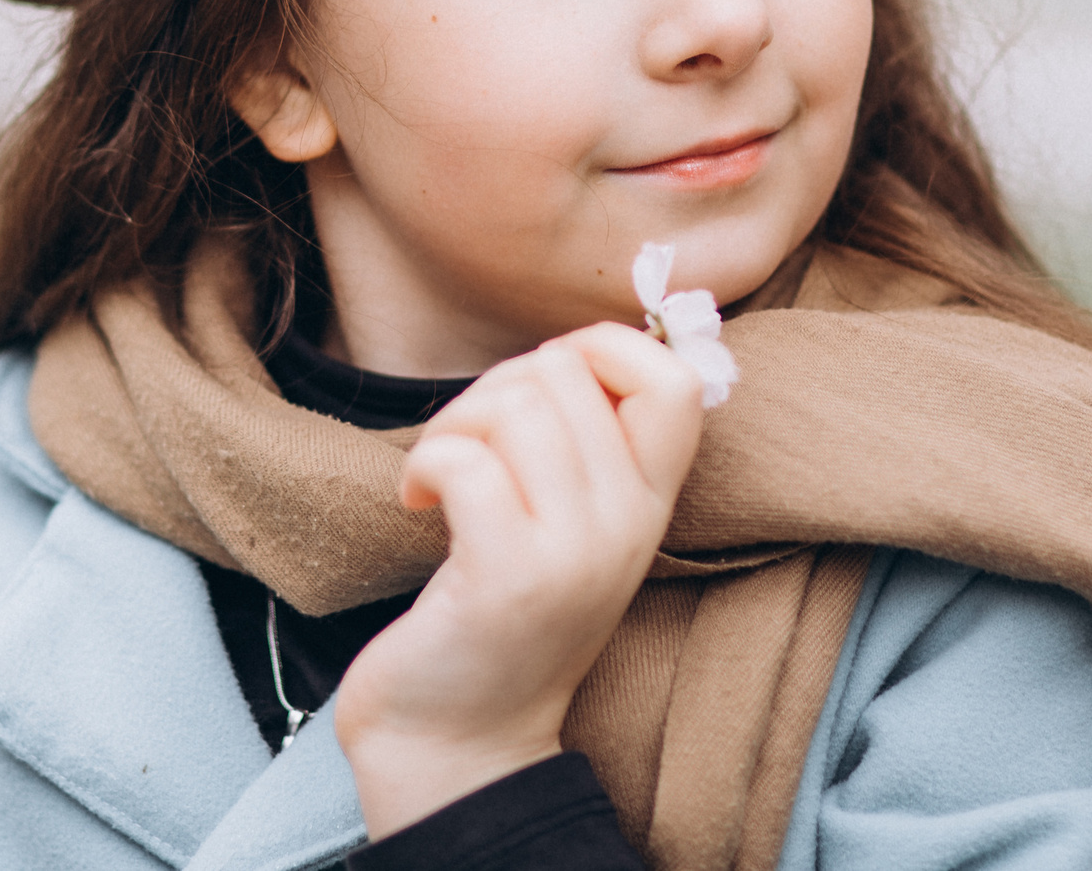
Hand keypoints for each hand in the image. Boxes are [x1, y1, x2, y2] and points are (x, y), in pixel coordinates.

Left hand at [331, 321, 703, 837]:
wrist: (458, 745)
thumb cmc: (498, 619)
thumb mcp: (573, 528)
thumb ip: (589, 448)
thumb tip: (575, 348)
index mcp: (649, 505)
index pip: (673, 379)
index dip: (599, 346)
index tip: (538, 388)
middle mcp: (626, 526)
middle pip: (568, 369)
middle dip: (495, 387)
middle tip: (467, 447)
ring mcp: (572, 554)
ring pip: (516, 404)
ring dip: (454, 424)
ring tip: (441, 477)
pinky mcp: (506, 577)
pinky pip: (465, 460)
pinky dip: (424, 464)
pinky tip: (418, 503)